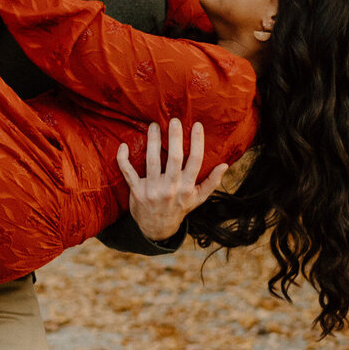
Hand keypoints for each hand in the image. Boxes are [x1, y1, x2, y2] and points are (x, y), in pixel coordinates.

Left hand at [116, 119, 228, 241]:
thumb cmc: (179, 209)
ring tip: (154, 125)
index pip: (195, 161)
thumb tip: (225, 165)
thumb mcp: (198, 199)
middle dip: (175, 138)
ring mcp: (152, 190)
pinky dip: (123, 159)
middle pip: (174, 159)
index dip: (197, 142)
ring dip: (152, 141)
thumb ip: (212, 182)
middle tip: (174, 120)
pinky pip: (128, 172)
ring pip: (152, 161)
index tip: (197, 125)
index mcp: (187, 187)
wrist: (157, 229)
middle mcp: (170, 188)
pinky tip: (123, 145)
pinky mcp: (136, 191)